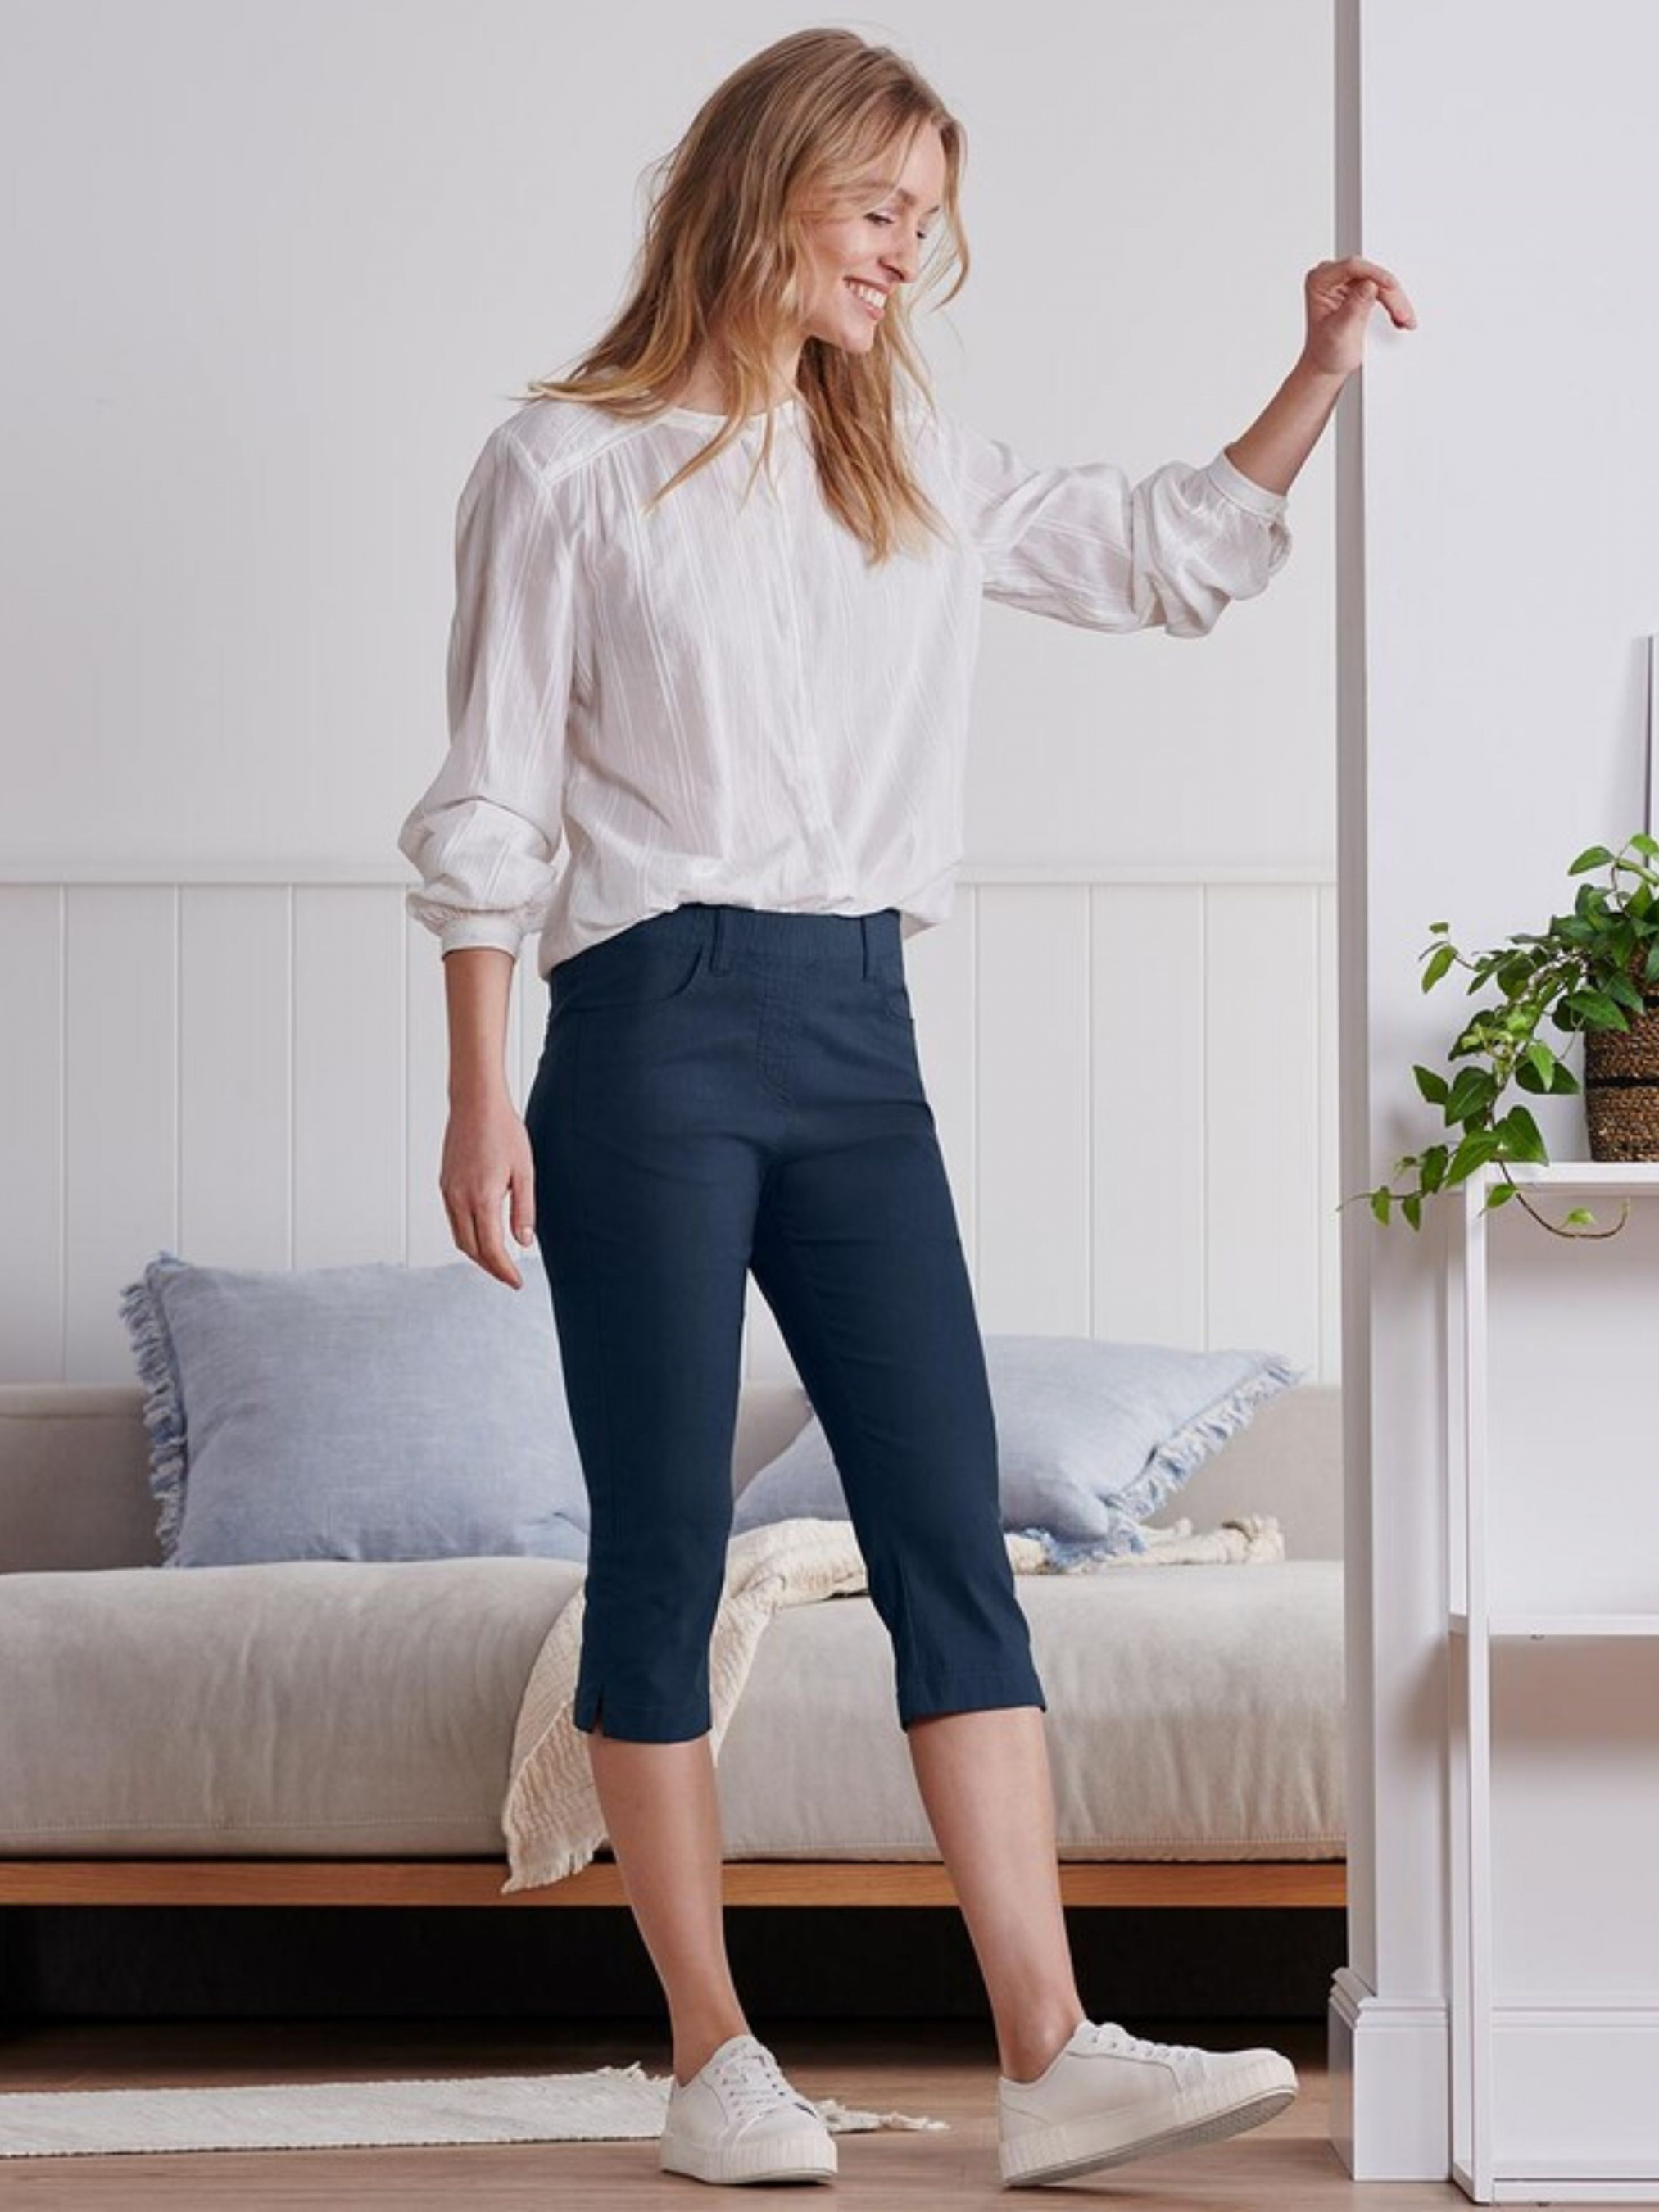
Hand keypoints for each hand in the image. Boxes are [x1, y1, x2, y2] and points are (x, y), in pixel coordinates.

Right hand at [440, 1091, 537, 1289]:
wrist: (475, 1104)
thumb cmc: (504, 1132)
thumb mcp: (524, 1172)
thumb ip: (524, 1210)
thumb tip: (524, 1243)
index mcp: (482, 1198)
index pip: (491, 1249)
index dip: (504, 1271)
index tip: (516, 1282)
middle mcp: (459, 1198)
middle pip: (471, 1249)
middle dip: (490, 1268)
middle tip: (509, 1277)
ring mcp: (448, 1192)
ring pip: (459, 1236)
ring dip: (477, 1254)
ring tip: (497, 1261)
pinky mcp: (444, 1184)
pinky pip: (453, 1220)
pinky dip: (467, 1235)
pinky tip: (482, 1234)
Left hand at [1300, 255, 1417, 378]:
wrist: (1327, 364)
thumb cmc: (1325, 352)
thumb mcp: (1339, 331)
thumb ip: (1354, 307)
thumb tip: (1369, 285)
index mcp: (1319, 281)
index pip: (1351, 267)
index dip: (1375, 274)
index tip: (1392, 285)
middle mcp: (1331, 277)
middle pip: (1369, 275)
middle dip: (1389, 294)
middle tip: (1402, 313)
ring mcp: (1346, 282)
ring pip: (1379, 282)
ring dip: (1395, 301)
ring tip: (1404, 319)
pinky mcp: (1358, 289)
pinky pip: (1382, 290)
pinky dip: (1393, 304)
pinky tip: (1398, 317)